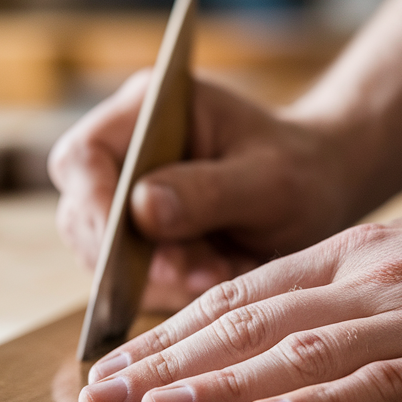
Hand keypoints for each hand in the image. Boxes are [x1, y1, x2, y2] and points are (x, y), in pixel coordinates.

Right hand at [48, 70, 352, 310]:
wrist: (320, 188)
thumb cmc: (301, 168)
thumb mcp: (270, 179)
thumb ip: (209, 191)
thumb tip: (142, 208)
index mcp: (146, 112)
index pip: (82, 157)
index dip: (94, 206)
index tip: (129, 250)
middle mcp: (124, 152)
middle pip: (82, 215)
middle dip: (133, 257)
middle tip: (198, 273)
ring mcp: (126, 198)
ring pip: (103, 257)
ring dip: (157, 279)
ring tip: (221, 270)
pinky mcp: (139, 240)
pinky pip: (132, 280)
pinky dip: (171, 289)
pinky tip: (218, 274)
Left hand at [78, 199, 401, 401]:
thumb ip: (352, 287)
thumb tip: (281, 336)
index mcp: (358, 252)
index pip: (243, 293)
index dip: (172, 330)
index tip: (116, 363)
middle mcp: (374, 277)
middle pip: (251, 320)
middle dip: (167, 360)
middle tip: (99, 395)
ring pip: (301, 352)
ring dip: (219, 385)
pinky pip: (386, 385)